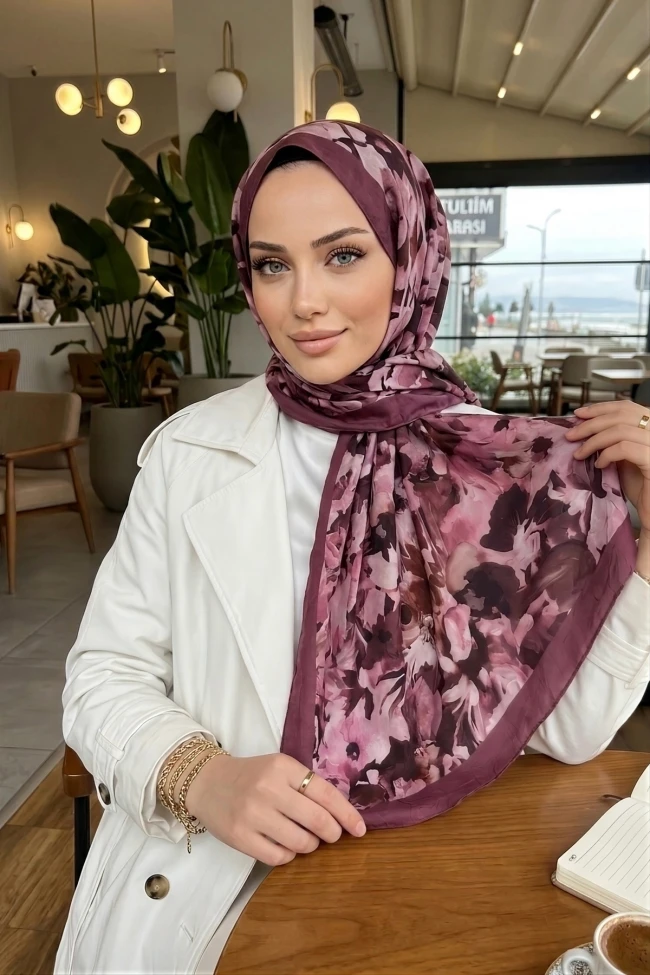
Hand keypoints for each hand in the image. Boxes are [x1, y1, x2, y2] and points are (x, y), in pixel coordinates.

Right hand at [185, 752, 365, 866]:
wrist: (207, 783)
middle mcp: (269, 789)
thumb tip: (342, 816)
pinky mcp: (240, 837)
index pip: (325, 793)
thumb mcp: (279, 768)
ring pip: (301, 842)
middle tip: (331, 836)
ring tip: (304, 838)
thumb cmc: (252, 776)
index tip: (360, 829)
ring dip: (310, 845)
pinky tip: (285, 845)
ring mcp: (253, 814)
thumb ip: (306, 786)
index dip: (347, 814)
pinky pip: (279, 857)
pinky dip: (289, 855)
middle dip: (332, 834)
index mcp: (283, 767)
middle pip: (318, 821)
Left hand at [567, 401, 649, 530]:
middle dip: (592, 423)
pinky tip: (599, 465)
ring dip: (594, 440)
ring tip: (579, 453)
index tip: (579, 413)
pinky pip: (625, 448)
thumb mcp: (625, 459)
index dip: (601, 408)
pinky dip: (607, 454)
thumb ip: (613, 442)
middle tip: (571, 435)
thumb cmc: (643, 488)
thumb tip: (587, 430)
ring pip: (621, 430)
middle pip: (622, 415)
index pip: (627, 407)